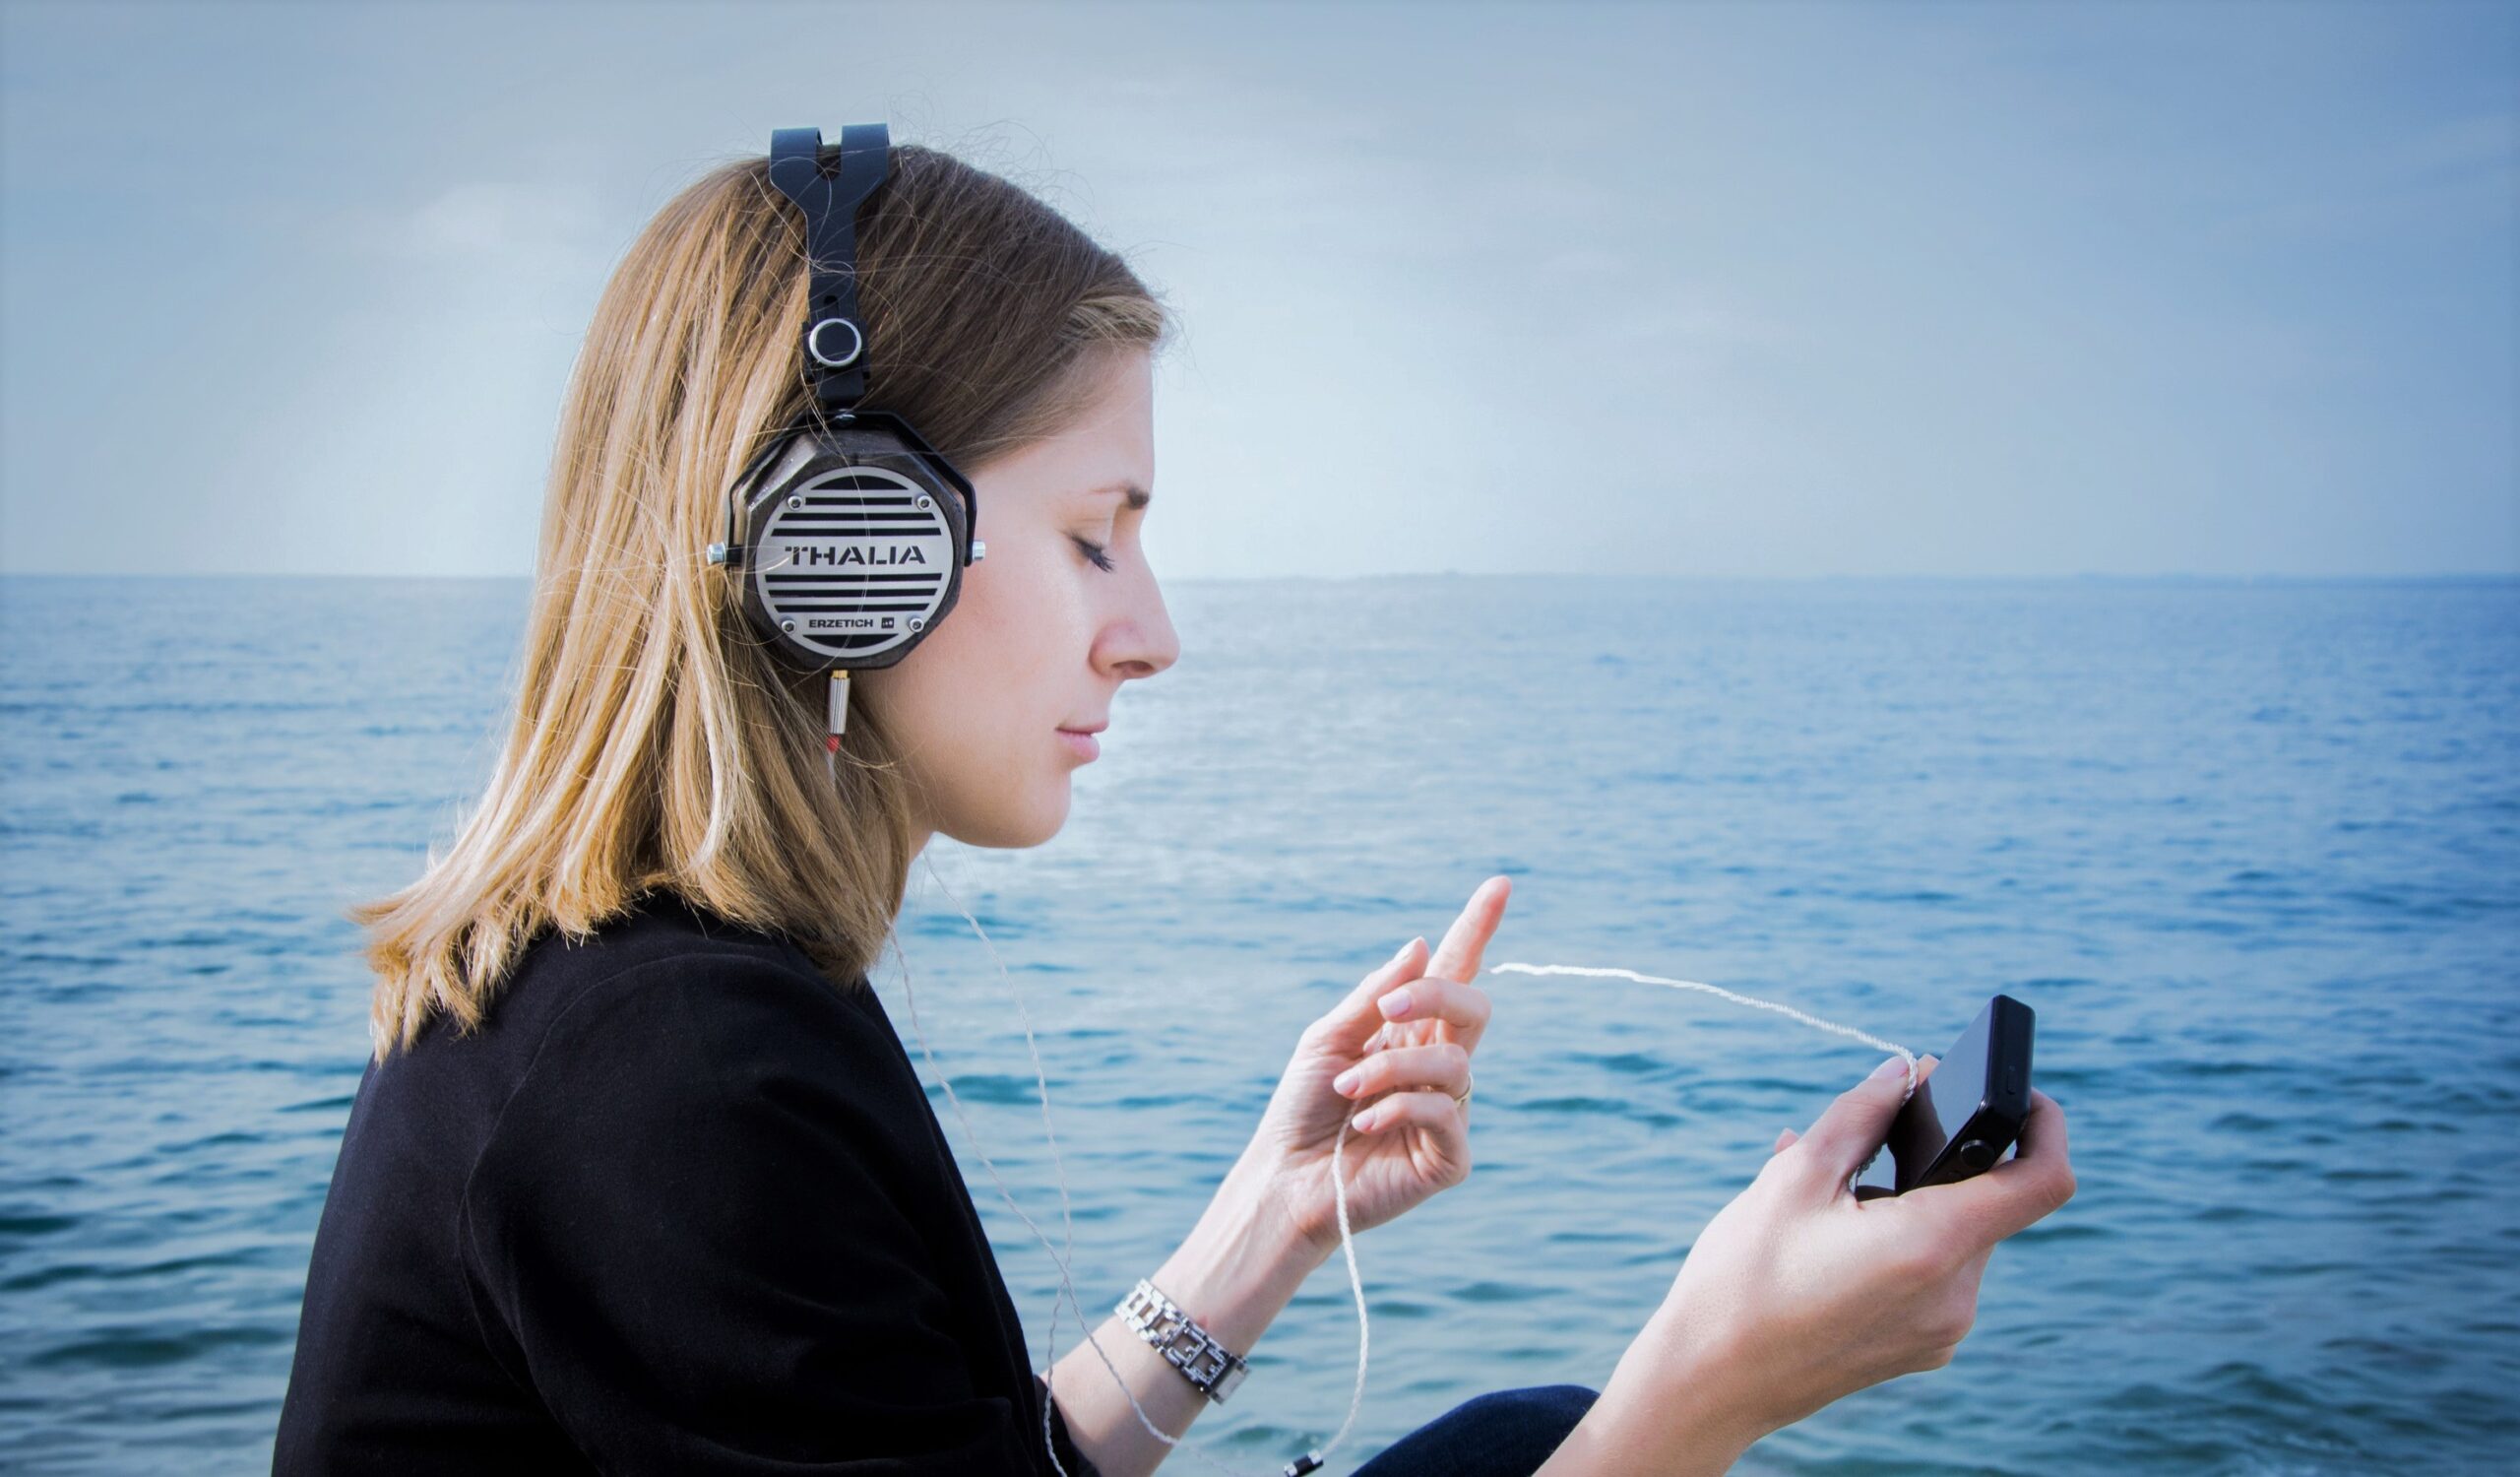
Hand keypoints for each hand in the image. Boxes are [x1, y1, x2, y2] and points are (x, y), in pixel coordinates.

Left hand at [1244, 876, 1509, 1260]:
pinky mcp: (1450, 1158)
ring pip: (1455, 1061)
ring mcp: (1449, 1112)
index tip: (1500, 884)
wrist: (1284, 1180)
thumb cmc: (1302, 1108)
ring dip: (1393, 1068)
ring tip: (1349, 1089)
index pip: (1454, 973)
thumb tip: (1421, 944)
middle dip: (1436, 995)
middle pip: (1473, 1006)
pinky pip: (1445, 1112)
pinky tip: (1366, 1122)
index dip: (1478, 930)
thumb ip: (1374, 995)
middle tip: (1387, 1010)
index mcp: (1410, 1031)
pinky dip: (1401, 1107)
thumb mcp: (1329, 1038)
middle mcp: (1437, 1066)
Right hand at [1622, 1053, 2076, 1446]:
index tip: (2021, 1096)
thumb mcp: (1794, 1178)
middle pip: (1982, 1201)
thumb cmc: (1743, 1280)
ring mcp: (1942, 1329)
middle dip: (1933, 1157)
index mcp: (1930, 1245)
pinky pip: (1930, 1272)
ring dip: (1906, 1196)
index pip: (2042, 1180)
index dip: (2044, 1125)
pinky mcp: (1922, 1346)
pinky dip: (1896, 1236)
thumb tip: (1899, 1071)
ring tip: (1827, 1188)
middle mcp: (1954, 1294)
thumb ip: (1860, 1114)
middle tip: (1870, 1128)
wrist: (1710, 1382)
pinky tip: (1831, 1229)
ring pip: (1951, 1234)